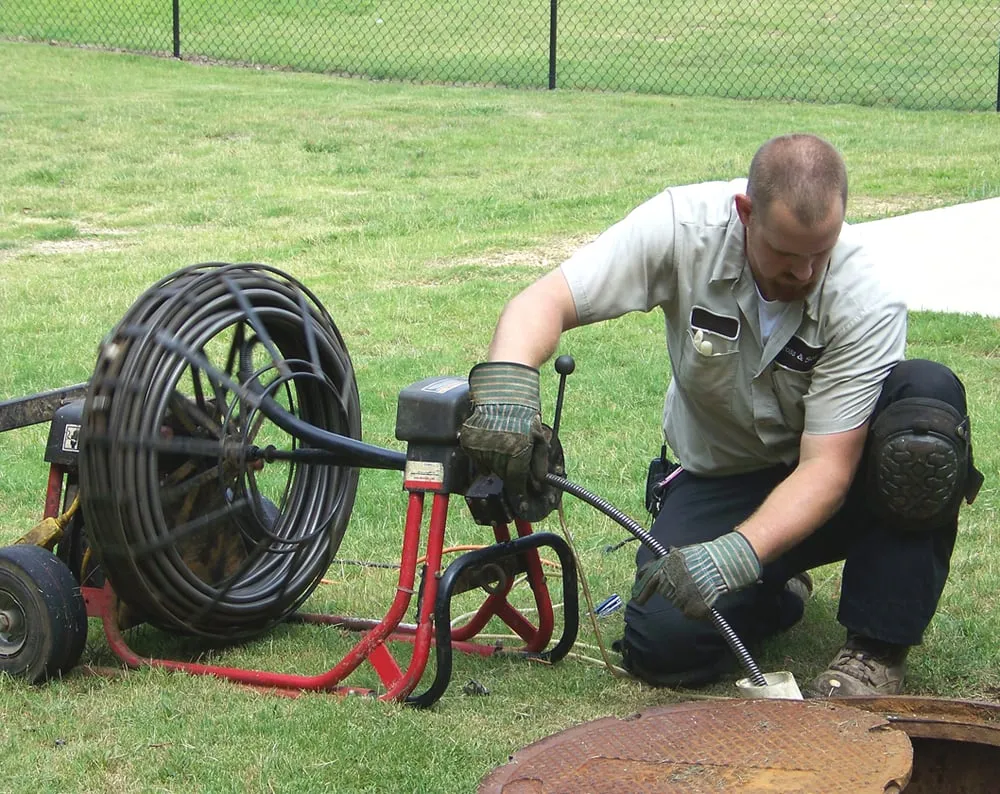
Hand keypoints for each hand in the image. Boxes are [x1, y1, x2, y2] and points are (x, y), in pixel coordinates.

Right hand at [460, 362, 548, 494]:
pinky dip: (483, 457)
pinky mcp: (468, 441)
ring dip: (497, 466)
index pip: (516, 481)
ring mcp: (480, 445)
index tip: (520, 503)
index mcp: (517, 450)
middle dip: (510, 476)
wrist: (502, 389)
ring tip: (503, 449)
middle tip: (514, 467)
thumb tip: (539, 484)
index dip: (518, 494)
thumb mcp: (538, 436)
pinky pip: (476, 459)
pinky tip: (492, 445)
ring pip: (488, 469)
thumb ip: (539, 463)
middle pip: (502, 476)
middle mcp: (497, 450)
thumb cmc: (524, 411)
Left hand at [631, 531, 760, 619]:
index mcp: (663, 566)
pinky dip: (695, 609)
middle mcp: (667, 580)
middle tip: (687, 585)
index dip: (640, 590)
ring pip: (677, 603)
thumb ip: (667, 562)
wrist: (721, 564)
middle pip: (664, 593)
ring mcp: (678, 595)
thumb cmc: (704, 557)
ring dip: (685, 598)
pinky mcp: (690, 607)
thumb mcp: (680, 554)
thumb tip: (653, 568)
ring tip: (699, 587)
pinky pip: (689, 612)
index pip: (645, 578)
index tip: (636, 599)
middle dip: (673, 590)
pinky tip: (703, 598)